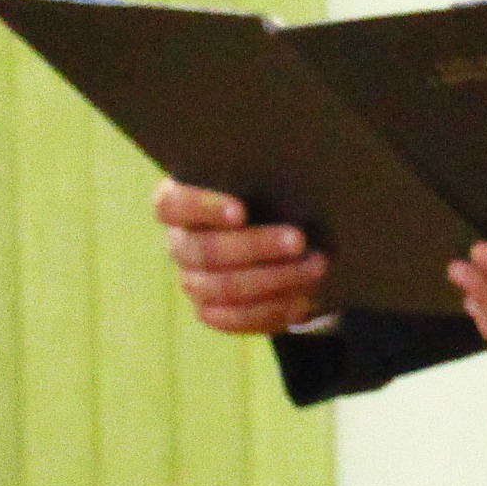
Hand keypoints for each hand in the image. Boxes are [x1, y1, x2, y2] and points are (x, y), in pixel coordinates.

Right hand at [156, 179, 328, 333]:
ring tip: (316, 267)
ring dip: (274, 279)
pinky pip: (235, 319)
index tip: (241, 211)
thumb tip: (295, 166)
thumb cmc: (274, 193)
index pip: (170, 204)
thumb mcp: (269, 178)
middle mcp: (179, 243)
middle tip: (299, 240)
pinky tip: (304, 301)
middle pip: (204, 251)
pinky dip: (272, 310)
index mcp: (178, 202)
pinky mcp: (211, 311)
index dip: (202, 208)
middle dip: (256, 246)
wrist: (287, 239)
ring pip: (222, 288)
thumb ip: (267, 173)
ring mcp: (191, 280)